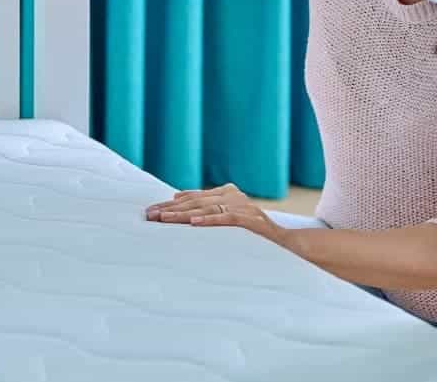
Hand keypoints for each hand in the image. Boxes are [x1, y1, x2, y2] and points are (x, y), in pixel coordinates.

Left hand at [145, 183, 287, 245]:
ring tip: (164, 219)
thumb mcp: (227, 215)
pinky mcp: (250, 220)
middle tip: (149, 216)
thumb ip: (205, 206)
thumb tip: (175, 197)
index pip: (192, 197)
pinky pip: (225, 219)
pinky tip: (193, 223)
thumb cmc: (252, 233)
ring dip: (182, 215)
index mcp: (226, 192)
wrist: (286, 245)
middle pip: (195, 202)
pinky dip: (209, 220)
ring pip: (206, 209)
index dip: (169, 204)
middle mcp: (233, 195)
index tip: (150, 211)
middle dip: (170, 210)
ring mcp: (243, 207)